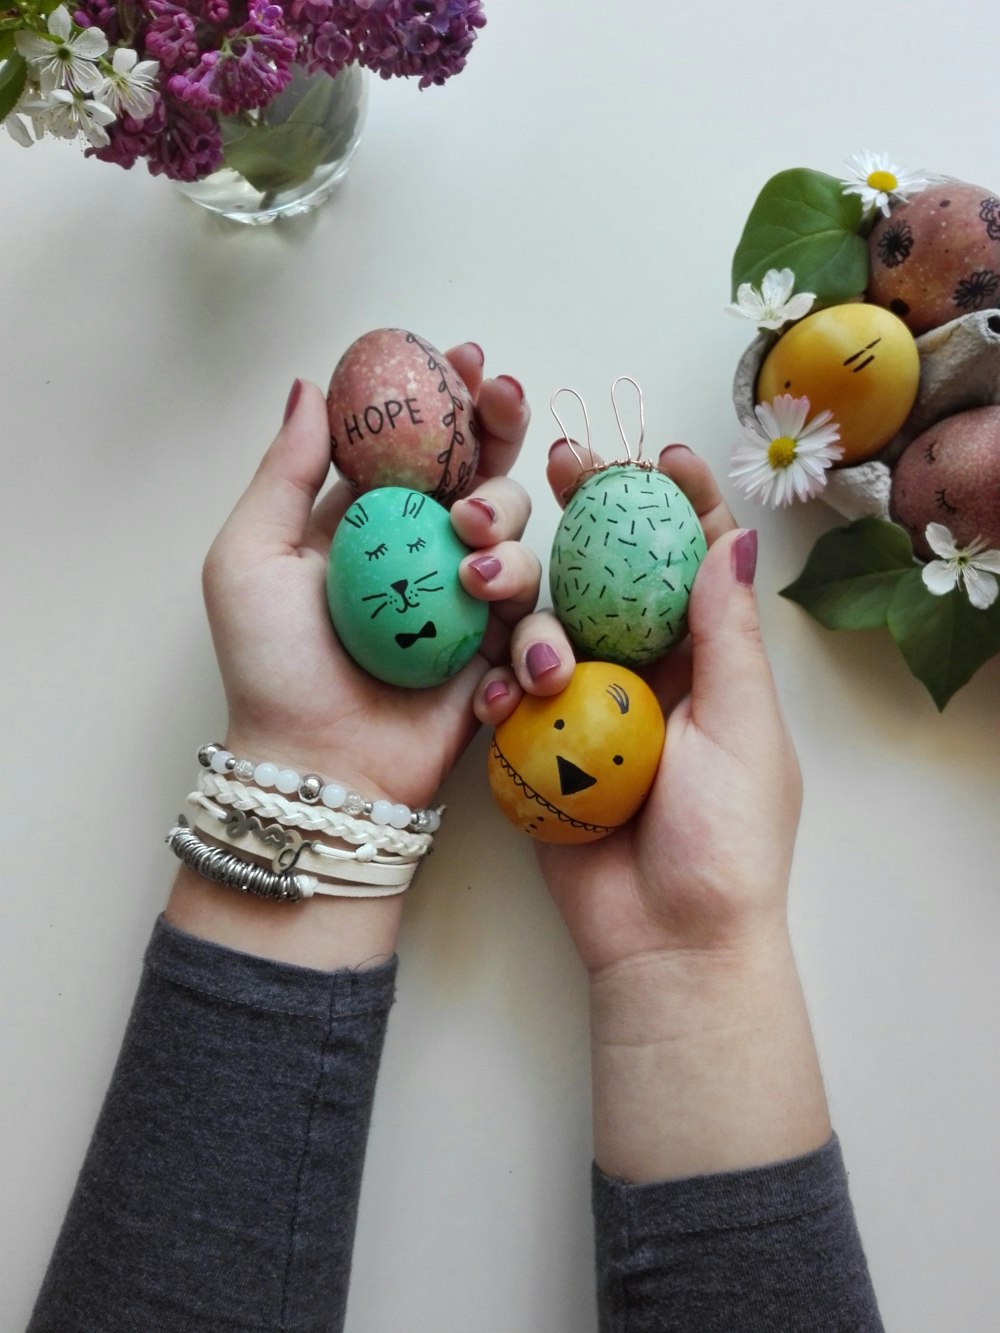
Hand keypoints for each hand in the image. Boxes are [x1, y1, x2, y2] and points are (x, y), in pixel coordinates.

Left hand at [203, 346, 534, 809]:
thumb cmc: (272, 666)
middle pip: (487, 478)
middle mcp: (426, 556)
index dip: (452, 397)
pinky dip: (528, 646)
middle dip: (505, 441)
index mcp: (371, 521)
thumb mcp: (251, 557)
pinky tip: (494, 672)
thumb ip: (284, 471)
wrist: (315, 766)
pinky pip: (537, 633)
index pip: (422, 444)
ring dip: (512, 547)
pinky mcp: (498, 662)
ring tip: (477, 575)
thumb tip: (309, 386)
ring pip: (524, 548)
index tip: (469, 361)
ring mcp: (468, 610)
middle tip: (509, 417)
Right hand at [475, 442, 827, 1181]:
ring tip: (509, 598)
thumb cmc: (725, 840)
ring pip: (549, 621)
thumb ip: (726, 635)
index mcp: (706, 661)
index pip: (694, 560)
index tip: (657, 452)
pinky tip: (492, 686)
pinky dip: (494, 680)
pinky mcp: (534, 744)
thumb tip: (731, 535)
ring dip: (528, 597)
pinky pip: (505, 691)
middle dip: (586, 511)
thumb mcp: (741, 729)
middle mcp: (644, 670)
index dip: (681, 500)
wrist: (664, 945)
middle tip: (561, 464)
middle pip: (611, 572)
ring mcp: (584, 705)